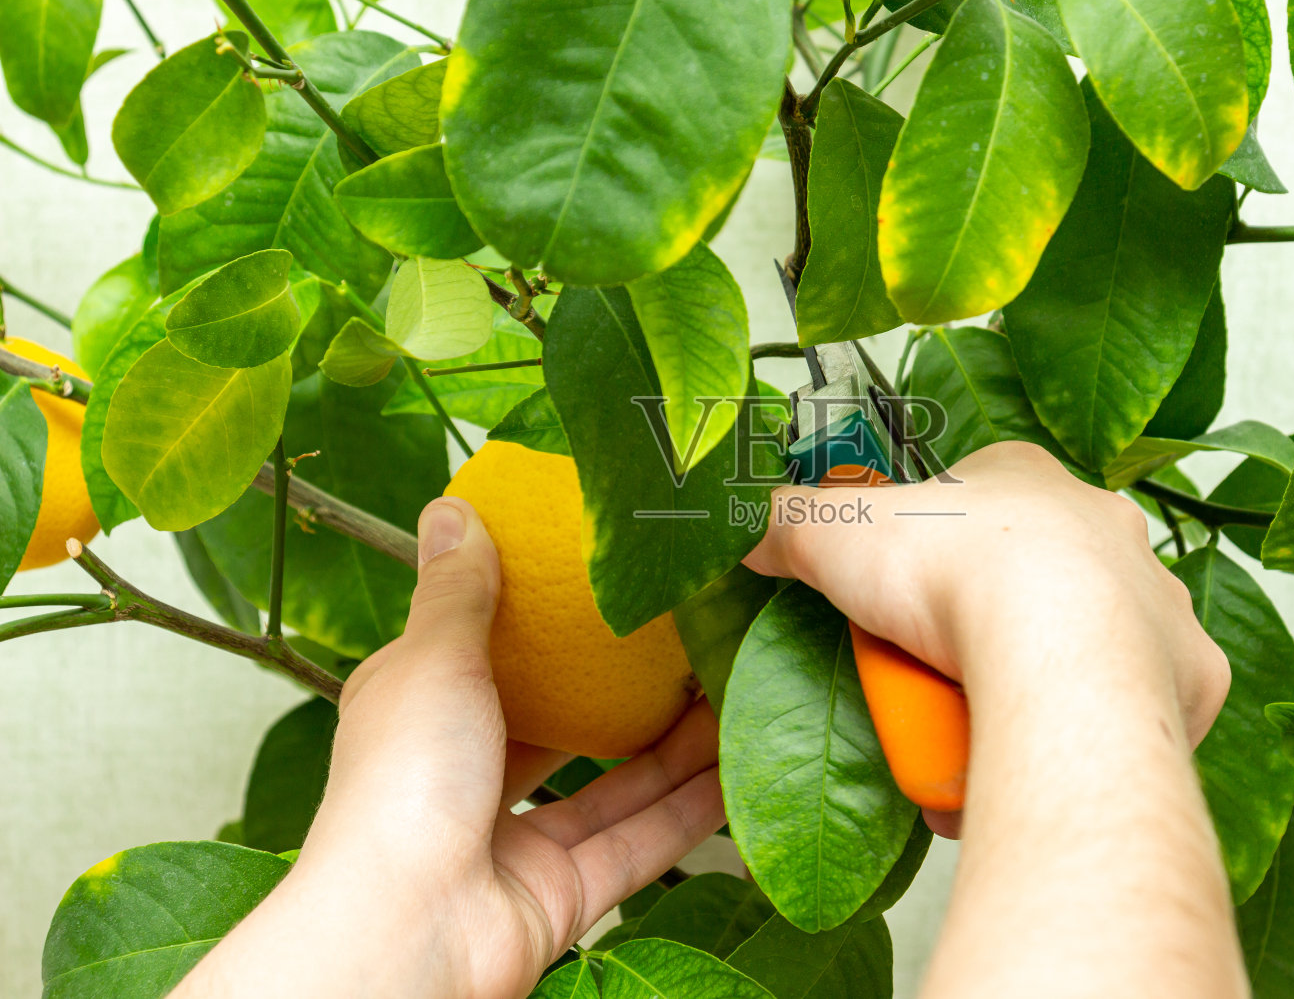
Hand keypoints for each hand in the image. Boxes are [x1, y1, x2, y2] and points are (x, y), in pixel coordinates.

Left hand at [173, 497, 725, 998]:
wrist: (409, 934)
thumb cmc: (401, 789)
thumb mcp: (432, 661)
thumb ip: (456, 591)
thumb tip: (450, 510)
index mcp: (425, 717)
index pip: (483, 660)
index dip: (538, 624)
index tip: (603, 583)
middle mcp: (469, 778)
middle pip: (560, 726)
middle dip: (623, 687)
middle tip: (692, 637)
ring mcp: (517, 842)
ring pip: (614, 784)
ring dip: (677, 744)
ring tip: (737, 689)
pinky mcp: (566, 893)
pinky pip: (642, 840)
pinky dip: (693, 806)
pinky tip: (741, 768)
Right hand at [747, 442, 1245, 996]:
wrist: (1056, 654)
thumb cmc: (954, 575)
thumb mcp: (834, 532)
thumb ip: (788, 522)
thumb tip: (753, 532)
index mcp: (1032, 479)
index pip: (982, 501)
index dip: (936, 545)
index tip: (902, 597)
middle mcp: (1108, 528)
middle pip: (1040, 573)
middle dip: (991, 618)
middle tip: (938, 669)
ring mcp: (1157, 600)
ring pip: (1097, 637)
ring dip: (1045, 673)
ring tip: (984, 721)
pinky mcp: (1192, 675)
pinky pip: (1143, 702)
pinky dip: (1097, 724)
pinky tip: (1049, 747)